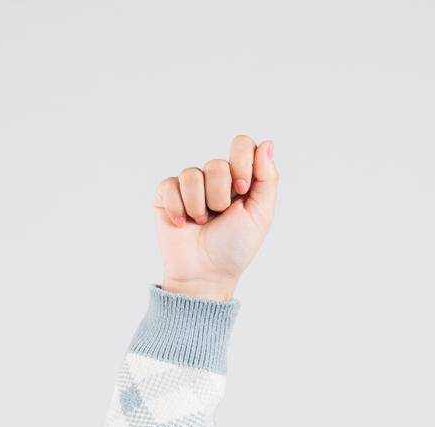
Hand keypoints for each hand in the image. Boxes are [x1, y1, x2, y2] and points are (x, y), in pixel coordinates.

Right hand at [151, 134, 277, 299]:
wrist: (205, 274)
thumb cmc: (234, 247)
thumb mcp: (261, 215)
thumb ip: (267, 178)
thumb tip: (267, 143)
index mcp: (240, 179)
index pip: (242, 144)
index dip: (241, 162)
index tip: (242, 189)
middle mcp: (214, 178)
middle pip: (216, 164)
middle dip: (220, 196)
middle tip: (219, 215)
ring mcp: (189, 186)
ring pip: (192, 175)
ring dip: (199, 206)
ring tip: (201, 222)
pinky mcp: (166, 194)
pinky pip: (170, 185)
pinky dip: (178, 209)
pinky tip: (182, 224)